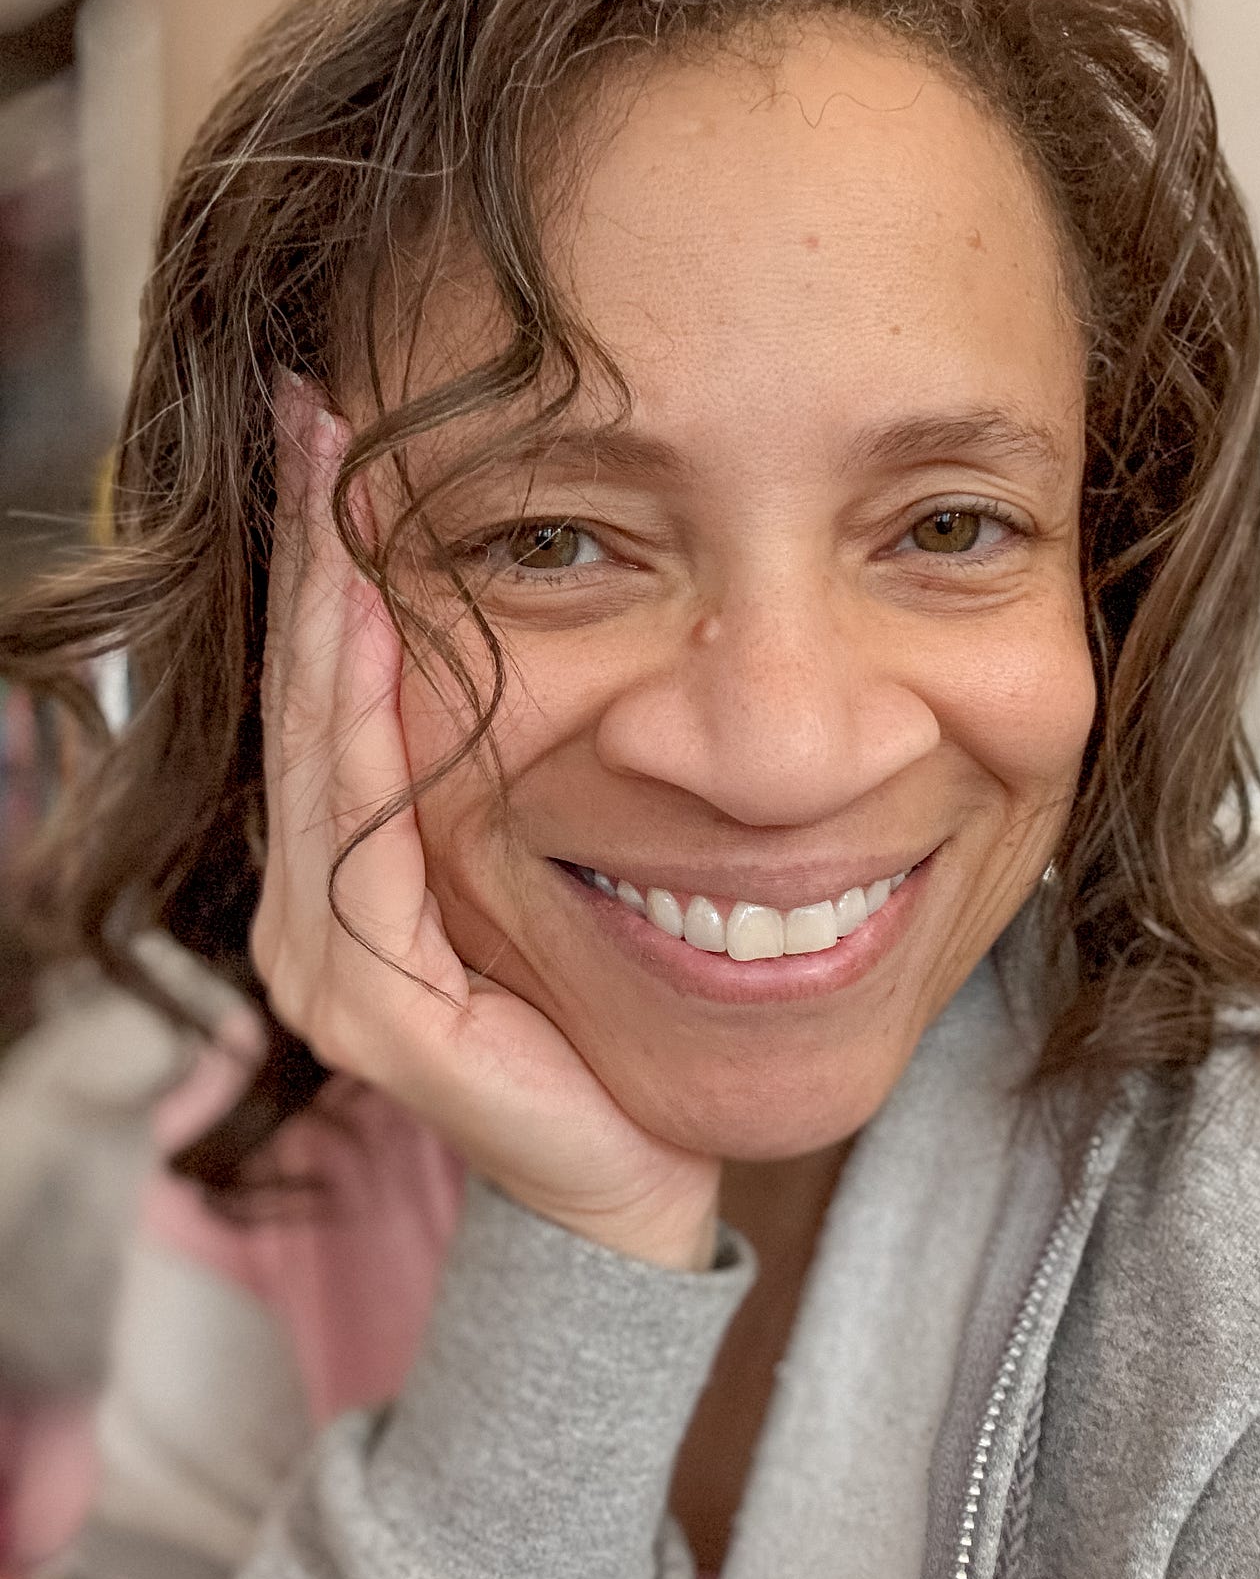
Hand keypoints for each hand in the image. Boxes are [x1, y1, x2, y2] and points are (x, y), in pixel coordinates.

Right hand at [251, 380, 720, 1269]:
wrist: (633, 1170)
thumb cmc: (599, 1014)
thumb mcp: (542, 870)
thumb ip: (499, 778)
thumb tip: (528, 637)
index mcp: (346, 879)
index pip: (330, 696)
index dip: (320, 566)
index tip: (330, 434)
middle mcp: (311, 914)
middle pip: (307, 701)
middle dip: (306, 551)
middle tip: (310, 408)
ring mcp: (327, 965)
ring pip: (320, 750)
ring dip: (325, 605)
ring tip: (329, 475)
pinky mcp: (373, 1008)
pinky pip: (364, 837)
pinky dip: (363, 721)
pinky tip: (368, 617)